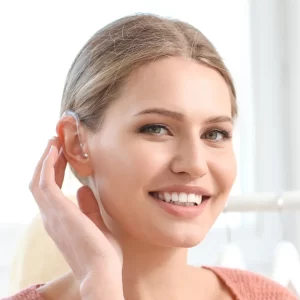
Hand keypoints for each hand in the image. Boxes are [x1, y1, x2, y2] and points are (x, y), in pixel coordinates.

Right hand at [29, 137, 123, 298]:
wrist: (102, 273)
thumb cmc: (102, 254)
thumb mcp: (96, 224)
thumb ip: (88, 207)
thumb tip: (83, 189)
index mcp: (59, 220)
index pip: (50, 190)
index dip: (53, 170)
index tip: (61, 154)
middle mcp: (51, 216)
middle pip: (40, 182)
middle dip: (46, 161)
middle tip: (55, 143)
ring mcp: (52, 214)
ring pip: (39, 180)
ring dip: (45, 159)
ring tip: (53, 142)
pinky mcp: (59, 211)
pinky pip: (46, 183)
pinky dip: (47, 165)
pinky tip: (54, 151)